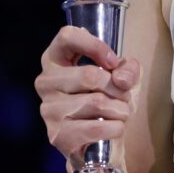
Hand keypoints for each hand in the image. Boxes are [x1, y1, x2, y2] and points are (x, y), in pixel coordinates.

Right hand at [34, 25, 141, 172]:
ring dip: (120, 109)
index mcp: (55, 58)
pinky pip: (97, 128)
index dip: (95, 46)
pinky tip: (113, 127)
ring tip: (120, 112)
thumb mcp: (119, 73)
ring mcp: (48, 110)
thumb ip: (127, 68)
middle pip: (89, 75)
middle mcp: (46, 82)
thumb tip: (121, 80)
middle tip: (124, 96)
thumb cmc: (104, 95)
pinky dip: (116, 128)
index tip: (113, 61)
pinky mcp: (57, 135)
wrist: (95, 136)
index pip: (67, 36)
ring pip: (96, 102)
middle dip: (117, 87)